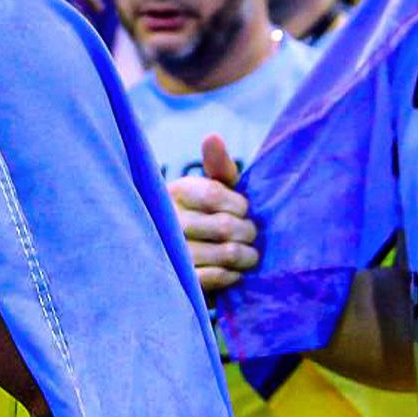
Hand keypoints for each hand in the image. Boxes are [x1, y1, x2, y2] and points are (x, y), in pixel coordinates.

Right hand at [166, 134, 257, 295]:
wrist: (177, 261)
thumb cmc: (203, 217)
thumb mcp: (212, 189)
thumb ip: (218, 166)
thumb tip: (212, 136)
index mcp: (174, 192)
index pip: (216, 195)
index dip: (239, 205)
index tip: (243, 210)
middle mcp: (167, 221)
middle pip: (226, 226)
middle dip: (248, 232)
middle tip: (250, 235)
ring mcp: (171, 252)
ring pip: (227, 253)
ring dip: (246, 256)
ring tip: (248, 255)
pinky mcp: (179, 279)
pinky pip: (217, 277)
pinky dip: (232, 275)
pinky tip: (231, 272)